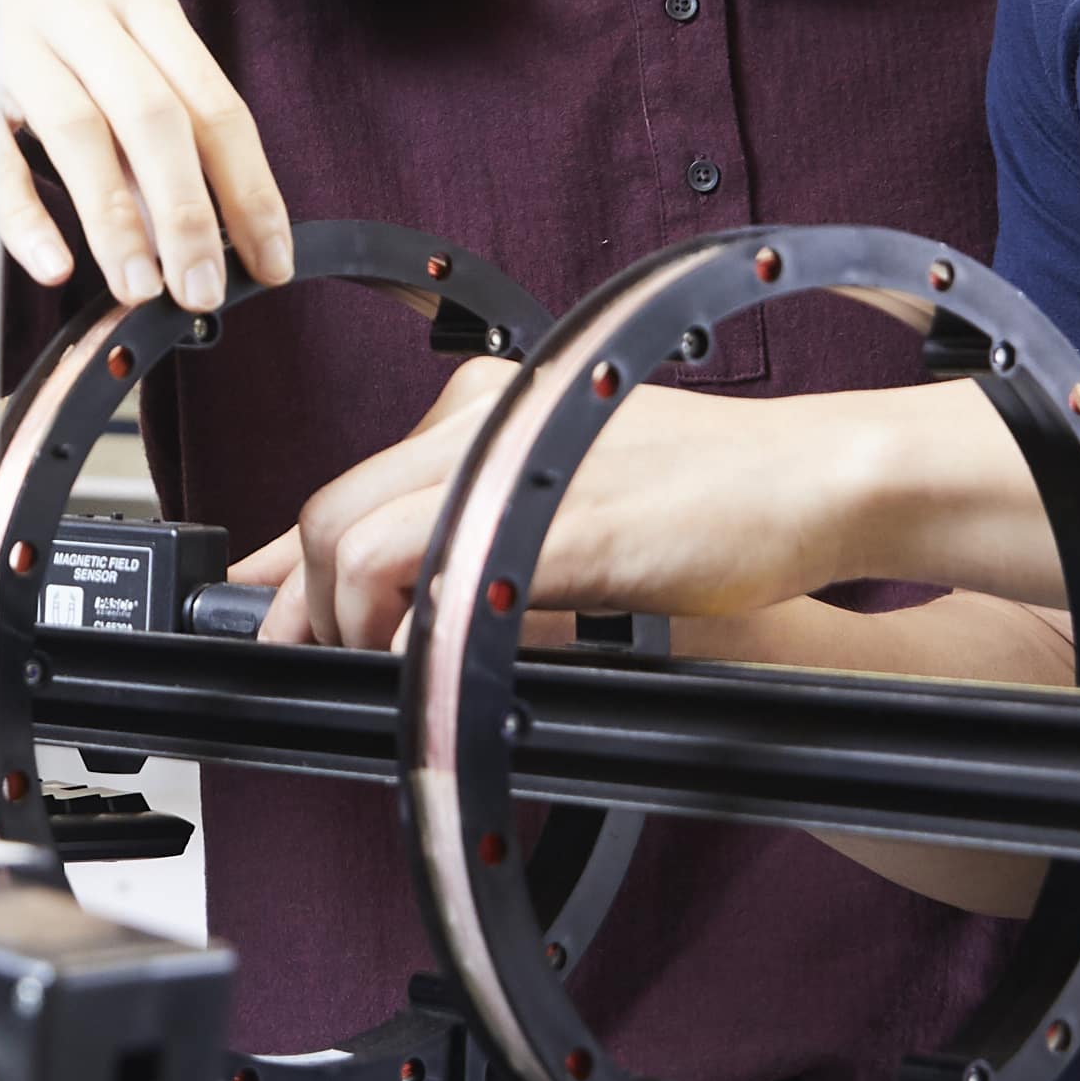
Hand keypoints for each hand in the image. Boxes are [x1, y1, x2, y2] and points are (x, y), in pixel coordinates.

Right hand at [0, 0, 292, 312]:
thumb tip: (198, 244)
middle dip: (187, 213)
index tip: (271, 264)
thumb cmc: (49, 45)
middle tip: (203, 291)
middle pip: (153, 115)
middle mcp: (83, 5)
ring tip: (139, 290)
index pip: (214, 103)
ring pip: (78, 132)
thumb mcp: (111, 68)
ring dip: (115, 221)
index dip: (249, 189)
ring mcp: (15, 34)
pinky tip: (53, 267)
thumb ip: (155, 145)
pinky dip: (25, 216)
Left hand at [236, 371, 879, 649]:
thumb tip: (406, 597)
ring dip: (347, 627)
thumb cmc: (718, 494)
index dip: (283, 561)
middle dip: (302, 606)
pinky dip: (409, 634)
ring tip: (392, 671)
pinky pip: (427, 577)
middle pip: (326, 513)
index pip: (346, 480)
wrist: (816, 477)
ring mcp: (509, 467)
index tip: (263, 610)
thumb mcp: (575, 491)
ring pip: (351, 545)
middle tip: (322, 663)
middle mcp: (481, 424)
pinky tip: (439, 663)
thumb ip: (484, 526)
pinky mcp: (548, 522)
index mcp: (485, 408)